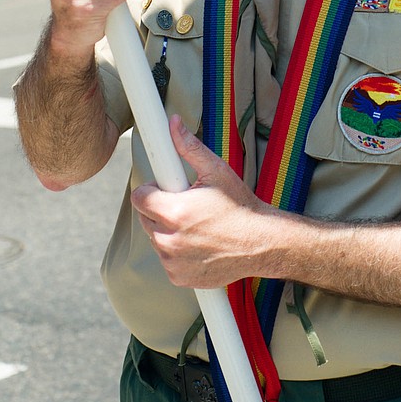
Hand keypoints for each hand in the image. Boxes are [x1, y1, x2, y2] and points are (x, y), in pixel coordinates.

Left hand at [131, 115, 274, 288]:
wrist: (261, 243)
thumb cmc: (240, 207)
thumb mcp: (217, 171)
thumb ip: (190, 147)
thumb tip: (173, 124)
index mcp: (175, 212)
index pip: (139, 198)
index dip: (152, 190)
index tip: (165, 189)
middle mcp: (170, 240)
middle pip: (146, 219)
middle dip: (161, 210)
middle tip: (187, 206)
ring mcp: (173, 262)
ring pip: (156, 240)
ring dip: (168, 232)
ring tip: (196, 225)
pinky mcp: (178, 277)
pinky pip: (167, 260)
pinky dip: (177, 253)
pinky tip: (198, 244)